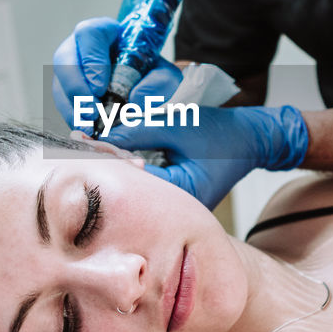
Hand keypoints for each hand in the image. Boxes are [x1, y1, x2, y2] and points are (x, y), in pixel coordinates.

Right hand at [51, 17, 182, 130]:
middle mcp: (79, 49)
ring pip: (59, 85)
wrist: (145, 84)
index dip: (91, 60)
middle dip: (76, 89)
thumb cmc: (151, 72)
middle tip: (93, 111)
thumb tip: (137, 102)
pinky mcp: (67, 93)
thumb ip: (158, 84)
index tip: (101, 86)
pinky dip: (74, 118)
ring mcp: (69, 71)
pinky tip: (87, 130)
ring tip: (89, 126)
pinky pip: (63, 104)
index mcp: (102, 33)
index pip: (89, 34)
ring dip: (73, 108)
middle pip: (64, 61)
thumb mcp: (164, 73)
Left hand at [102, 105, 308, 208]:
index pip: (130, 177)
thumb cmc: (224, 135)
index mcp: (178, 195)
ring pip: (134, 181)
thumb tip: (105, 132)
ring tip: (92, 142)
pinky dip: (130, 162)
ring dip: (116, 160)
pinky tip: (115, 148)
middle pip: (128, 183)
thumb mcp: (180, 125)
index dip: (104, 155)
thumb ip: (140, 129)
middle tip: (80, 137)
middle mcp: (174, 207)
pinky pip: (144, 179)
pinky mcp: (172, 191)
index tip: (82, 136)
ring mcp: (173, 202)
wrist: (252, 139)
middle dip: (105, 159)